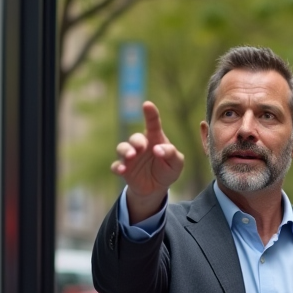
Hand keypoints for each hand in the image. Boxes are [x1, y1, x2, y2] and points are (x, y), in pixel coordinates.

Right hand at [111, 101, 183, 221]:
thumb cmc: (167, 170)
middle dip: (136, 141)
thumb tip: (157, 149)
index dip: (150, 113)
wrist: (157, 188)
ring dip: (125, 151)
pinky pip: (116, 165)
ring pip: (122, 148)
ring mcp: (130, 157)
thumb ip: (171, 153)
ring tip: (130, 156)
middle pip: (135, 137)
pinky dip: (118, 167)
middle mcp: (141, 145)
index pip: (153, 124)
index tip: (147, 105)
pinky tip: (122, 170)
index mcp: (155, 139)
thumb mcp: (177, 163)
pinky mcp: (124, 169)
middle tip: (141, 147)